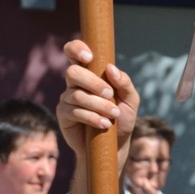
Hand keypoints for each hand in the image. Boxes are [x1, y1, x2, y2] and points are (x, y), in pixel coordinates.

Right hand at [58, 40, 140, 159]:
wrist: (114, 145)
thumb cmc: (122, 118)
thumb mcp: (131, 100)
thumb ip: (124, 83)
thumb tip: (110, 68)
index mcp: (90, 72)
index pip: (74, 52)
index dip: (76, 48)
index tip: (89, 57)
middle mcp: (75, 83)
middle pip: (73, 72)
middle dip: (93, 83)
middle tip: (110, 94)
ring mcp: (67, 98)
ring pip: (76, 95)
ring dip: (98, 104)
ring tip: (113, 115)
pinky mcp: (63, 114)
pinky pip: (74, 111)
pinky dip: (92, 117)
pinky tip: (104, 124)